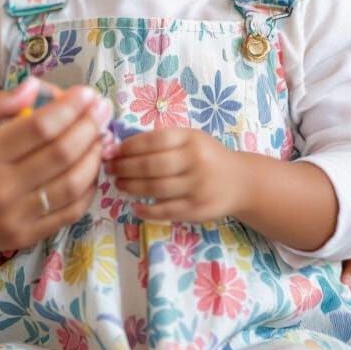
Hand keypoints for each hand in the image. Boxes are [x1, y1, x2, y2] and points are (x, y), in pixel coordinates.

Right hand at [0, 79, 110, 262]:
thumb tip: (35, 86)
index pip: (40, 127)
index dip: (71, 108)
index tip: (88, 94)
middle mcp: (1, 186)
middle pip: (61, 153)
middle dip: (90, 126)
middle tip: (104, 109)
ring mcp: (14, 215)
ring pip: (71, 184)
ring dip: (94, 158)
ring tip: (101, 137)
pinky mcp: (22, 237)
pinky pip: (67, 213)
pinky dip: (87, 191)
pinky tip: (90, 172)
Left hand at [105, 125, 247, 222]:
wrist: (241, 182)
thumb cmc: (206, 156)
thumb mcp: (188, 139)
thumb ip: (159, 141)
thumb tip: (118, 147)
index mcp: (190, 139)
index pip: (152, 140)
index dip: (127, 147)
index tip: (111, 151)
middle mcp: (196, 161)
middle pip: (151, 166)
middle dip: (124, 167)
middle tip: (109, 168)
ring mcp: (198, 187)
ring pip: (156, 189)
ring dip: (131, 187)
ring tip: (118, 183)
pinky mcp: (199, 209)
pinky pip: (167, 211)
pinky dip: (147, 210)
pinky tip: (134, 206)